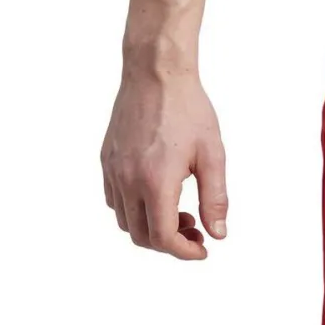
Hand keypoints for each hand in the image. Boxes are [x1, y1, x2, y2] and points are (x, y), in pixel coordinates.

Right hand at [101, 68, 227, 259]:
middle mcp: (127, 179)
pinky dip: (134, 210)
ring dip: (151, 228)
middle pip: (141, 237)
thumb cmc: (188, 110)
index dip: (185, 252)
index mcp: (155, 181)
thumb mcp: (212, 156)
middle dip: (170, 243)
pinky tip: (157, 196)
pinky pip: (114, 200)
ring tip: (179, 213)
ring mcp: (113, 169)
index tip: (203, 248)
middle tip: (195, 231)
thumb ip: (215, 199)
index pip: (163, 238)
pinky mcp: (106, 159)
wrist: (155, 72)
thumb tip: (218, 234)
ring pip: (125, 221)